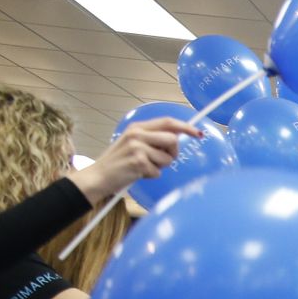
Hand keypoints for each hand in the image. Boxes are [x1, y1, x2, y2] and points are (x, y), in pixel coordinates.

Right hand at [68, 117, 199, 203]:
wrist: (98, 176)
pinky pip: (158, 171)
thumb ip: (152, 139)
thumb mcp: (133, 144)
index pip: (168, 122)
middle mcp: (137, 134)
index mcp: (137, 127)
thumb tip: (177, 138)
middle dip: (172, 153)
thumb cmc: (119, 162)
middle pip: (172, 140)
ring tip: (143, 167)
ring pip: (167, 158)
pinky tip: (137, 173)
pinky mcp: (138, 162)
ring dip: (160, 166)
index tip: (198, 133)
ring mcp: (137, 147)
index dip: (185, 127)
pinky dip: (151, 176)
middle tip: (159, 160)